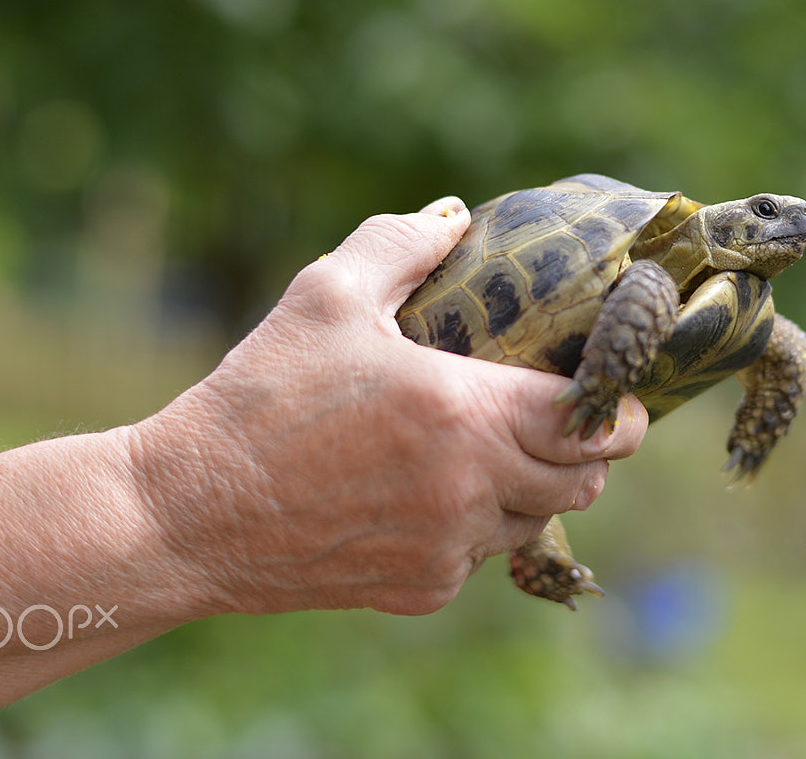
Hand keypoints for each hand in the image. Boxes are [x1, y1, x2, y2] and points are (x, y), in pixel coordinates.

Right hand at [126, 197, 647, 616]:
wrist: (184, 515)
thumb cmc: (258, 397)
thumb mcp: (325, 296)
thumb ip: (400, 244)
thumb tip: (455, 216)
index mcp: (462, 412)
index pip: (592, 424)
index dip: (620, 411)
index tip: (619, 394)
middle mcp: (469, 489)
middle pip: (582, 479)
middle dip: (586, 448)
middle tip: (562, 416)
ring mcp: (447, 548)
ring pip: (534, 518)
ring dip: (531, 485)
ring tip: (487, 446)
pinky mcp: (420, 589)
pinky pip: (481, 555)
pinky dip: (475, 524)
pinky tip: (427, 489)